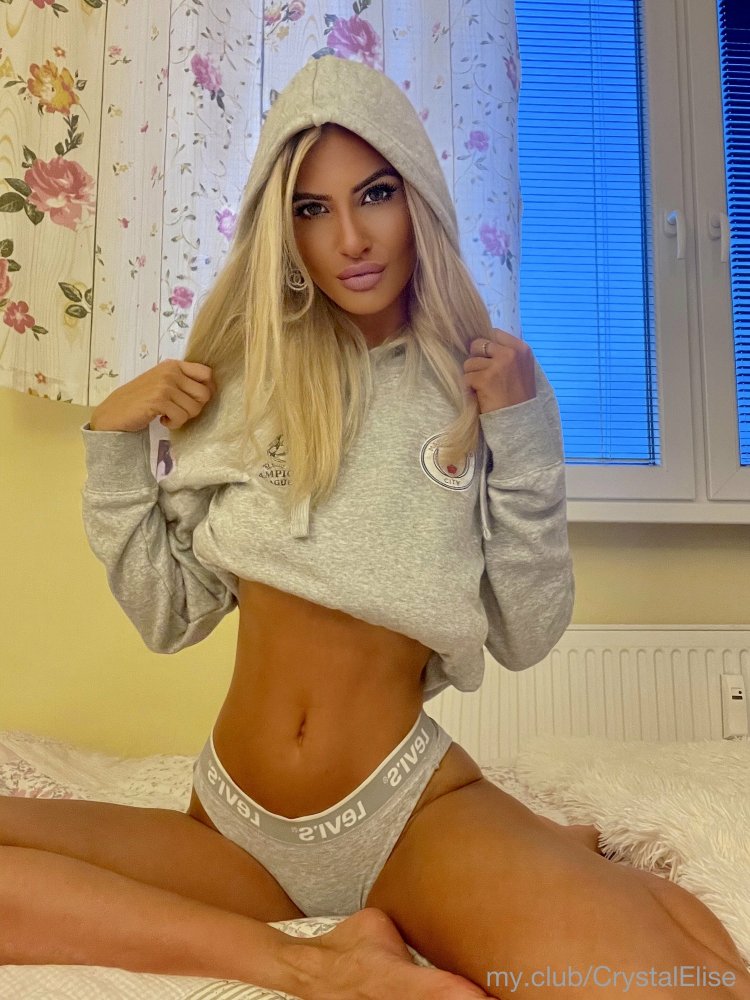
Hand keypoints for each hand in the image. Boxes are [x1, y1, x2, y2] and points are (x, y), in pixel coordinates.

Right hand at [89, 359, 216, 432]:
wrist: (114, 412)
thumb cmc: (140, 399)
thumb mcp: (162, 382)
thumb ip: (182, 381)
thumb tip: (210, 390)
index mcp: (173, 365)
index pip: (206, 373)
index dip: (208, 389)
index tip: (195, 400)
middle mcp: (171, 372)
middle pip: (205, 393)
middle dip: (195, 408)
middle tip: (180, 411)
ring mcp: (164, 385)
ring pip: (194, 408)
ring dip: (183, 418)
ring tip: (168, 415)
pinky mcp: (159, 400)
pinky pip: (182, 417)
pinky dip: (174, 424)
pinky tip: (162, 420)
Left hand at [463, 329, 535, 413]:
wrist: (521, 421)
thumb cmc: (519, 396)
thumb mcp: (522, 369)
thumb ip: (507, 353)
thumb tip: (483, 341)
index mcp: (522, 349)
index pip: (494, 333)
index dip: (486, 346)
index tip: (488, 360)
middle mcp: (510, 354)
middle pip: (478, 345)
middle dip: (476, 360)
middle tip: (483, 375)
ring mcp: (498, 365)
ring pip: (469, 362)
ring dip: (472, 376)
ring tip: (483, 388)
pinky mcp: (485, 379)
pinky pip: (466, 377)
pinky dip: (469, 387)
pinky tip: (480, 395)